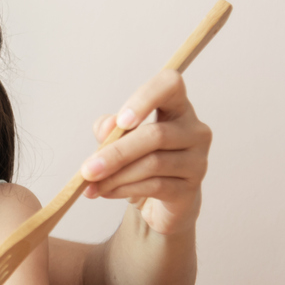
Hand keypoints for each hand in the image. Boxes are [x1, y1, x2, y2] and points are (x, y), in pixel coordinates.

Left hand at [80, 70, 211, 235]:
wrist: (159, 199)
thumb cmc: (138, 158)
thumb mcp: (117, 138)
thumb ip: (109, 128)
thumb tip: (108, 128)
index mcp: (176, 107)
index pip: (170, 84)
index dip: (145, 98)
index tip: (122, 121)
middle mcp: (194, 130)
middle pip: (155, 135)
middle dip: (115, 153)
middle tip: (88, 169)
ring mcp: (197, 160)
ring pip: (152, 164)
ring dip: (115, 176)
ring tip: (92, 185)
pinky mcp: (191, 188)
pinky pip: (155, 186)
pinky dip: (124, 189)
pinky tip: (106, 192)